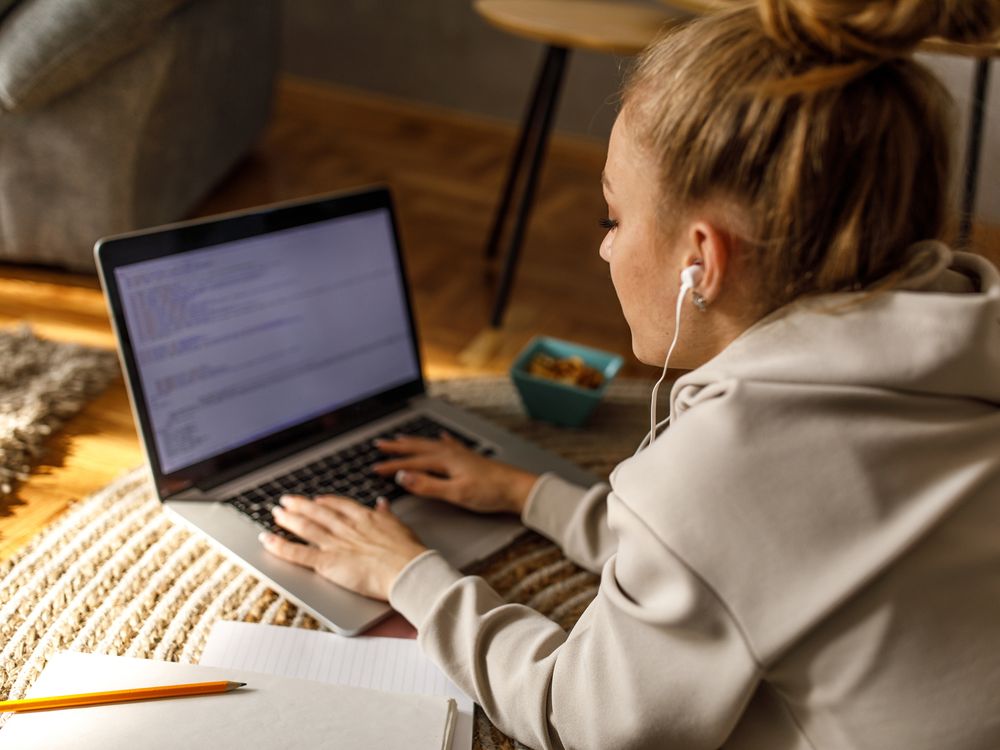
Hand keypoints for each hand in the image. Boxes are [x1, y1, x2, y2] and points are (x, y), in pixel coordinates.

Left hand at [259, 494, 427, 600]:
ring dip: (288, 519)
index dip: (325, 503)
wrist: (407, 570)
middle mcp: (346, 527)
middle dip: (300, 506)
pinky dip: (280, 546)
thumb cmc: (409, 553)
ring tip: (276, 513)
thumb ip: (388, 515)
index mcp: (365, 517)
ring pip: (305, 528)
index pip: (339, 506)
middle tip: (286, 501)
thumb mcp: (400, 526)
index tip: (316, 501)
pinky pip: (298, 553)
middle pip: (317, 514)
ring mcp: (335, 543)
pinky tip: (267, 539)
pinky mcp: (327, 562)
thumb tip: (383, 504)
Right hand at [371, 432, 539, 514]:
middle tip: (379, 444)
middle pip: (418, 447)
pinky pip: (450, 444)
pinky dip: (441, 440)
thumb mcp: (455, 493)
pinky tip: (441, 436)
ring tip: (401, 438)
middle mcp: (450, 453)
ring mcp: (460, 454)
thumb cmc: (489, 492)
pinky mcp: (470, 458)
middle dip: (397, 447)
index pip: (411, 462)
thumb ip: (428, 485)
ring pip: (431, 444)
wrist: (517, 488)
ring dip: (414, 442)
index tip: (374, 467)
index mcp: (444, 461)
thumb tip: (403, 477)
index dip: (391, 465)